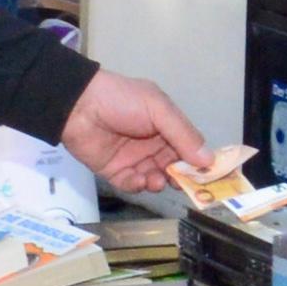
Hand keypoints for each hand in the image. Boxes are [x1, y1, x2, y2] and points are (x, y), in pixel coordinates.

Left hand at [60, 70, 209, 192]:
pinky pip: (132, 185)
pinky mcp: (115, 172)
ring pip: (155, 179)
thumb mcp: (158, 109)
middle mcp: (153, 144)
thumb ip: (183, 134)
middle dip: (181, 177)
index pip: (189, 149)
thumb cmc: (121, 100)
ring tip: (157, 180)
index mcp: (166, 126)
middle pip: (175, 168)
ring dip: (160, 182)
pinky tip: (139, 180)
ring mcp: (134, 159)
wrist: (78, 105)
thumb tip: (209, 161)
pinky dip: (138, 185)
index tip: (209, 176)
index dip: (199, 162)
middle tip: (184, 184)